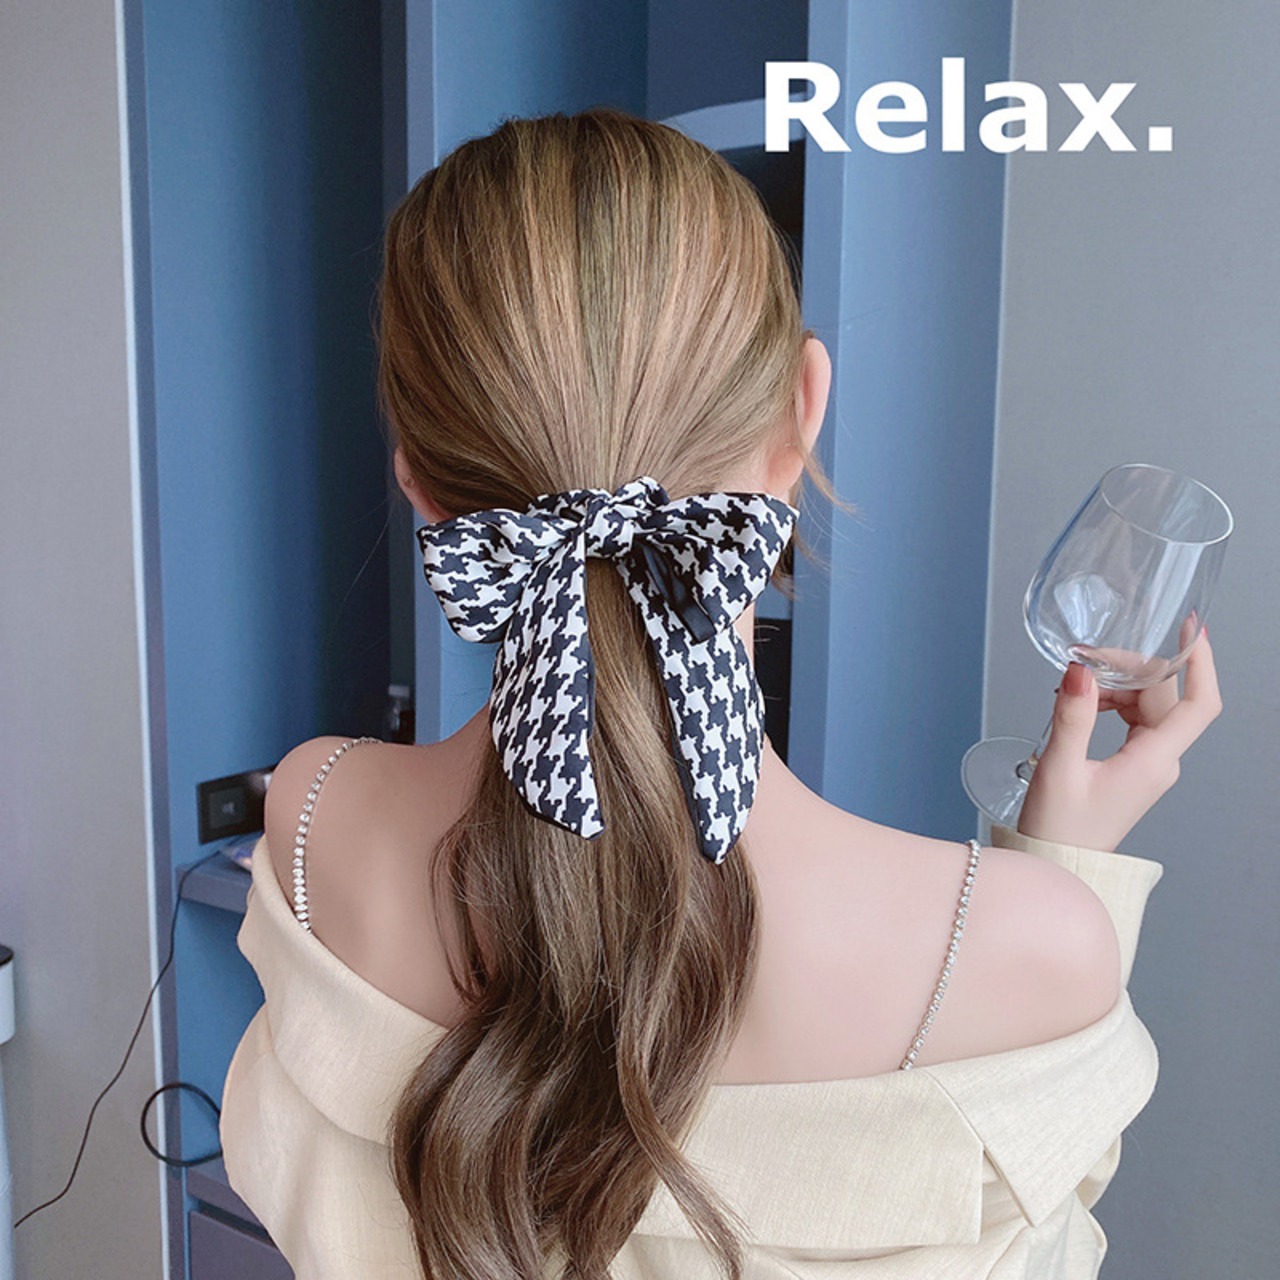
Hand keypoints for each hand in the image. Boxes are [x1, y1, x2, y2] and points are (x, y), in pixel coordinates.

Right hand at [1017, 623, 1222, 851]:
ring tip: (1072, 686)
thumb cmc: (1060, 828)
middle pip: (1164, 695)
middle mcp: (1161, 760)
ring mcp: (1151, 763)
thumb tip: (1081, 669)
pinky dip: (1111, 701)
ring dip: (1115, 685)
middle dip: (1129, 667)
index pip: (1200, 704)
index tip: (1192, 629)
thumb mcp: (1060, 767)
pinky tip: (1081, 703)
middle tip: (1086, 656)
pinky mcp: (1136, 765)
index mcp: (1154, 761)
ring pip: (1148, 703)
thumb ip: (1072, 715)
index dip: (1201, 662)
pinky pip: (1135, 718)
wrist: (1059, 863)